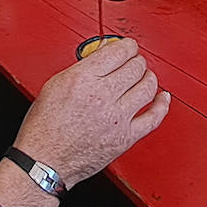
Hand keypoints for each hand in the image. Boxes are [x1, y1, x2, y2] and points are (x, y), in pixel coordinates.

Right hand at [13, 37, 170, 188]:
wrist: (44, 161)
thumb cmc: (44, 127)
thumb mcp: (55, 85)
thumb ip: (82, 67)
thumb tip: (101, 55)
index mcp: (82, 79)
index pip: (118, 51)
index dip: (127, 45)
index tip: (128, 46)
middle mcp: (102, 96)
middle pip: (135, 67)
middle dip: (136, 60)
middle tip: (134, 61)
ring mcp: (116, 118)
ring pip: (147, 87)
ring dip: (149, 77)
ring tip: (145, 76)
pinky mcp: (125, 137)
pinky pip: (153, 118)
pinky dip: (161, 105)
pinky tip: (162, 98)